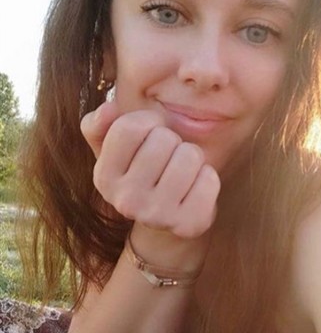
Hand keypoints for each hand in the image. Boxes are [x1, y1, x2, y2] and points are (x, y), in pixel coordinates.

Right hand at [80, 102, 220, 238]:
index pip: (130, 127)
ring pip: (190, 155)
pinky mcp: (188, 224)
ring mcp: (157, 215)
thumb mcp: (113, 152)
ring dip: (192, 157)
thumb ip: (99, 126)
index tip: (151, 134)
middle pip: (164, 138)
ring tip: (182, 172)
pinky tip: (194, 189)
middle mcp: (126, 200)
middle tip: (168, 160)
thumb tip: (108, 107)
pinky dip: (207, 177)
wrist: (165, 224)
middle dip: (172, 141)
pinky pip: (209, 179)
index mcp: (104, 177)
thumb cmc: (141, 175)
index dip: (149, 122)